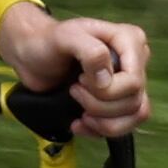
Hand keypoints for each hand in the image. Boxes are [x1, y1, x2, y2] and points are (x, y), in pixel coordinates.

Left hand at [2, 3, 151, 136]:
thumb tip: (106, 81)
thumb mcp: (65, 37)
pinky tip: (79, 123)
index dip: (107, 89)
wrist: (32, 57)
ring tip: (80, 111)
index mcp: (129, 41)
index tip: (80, 79)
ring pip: (135, 116)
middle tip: (74, 90)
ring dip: (103, 121)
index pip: (134, 80)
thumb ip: (90, 51)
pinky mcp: (119, 103)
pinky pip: (124, 126)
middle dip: (99, 105)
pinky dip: (100, 130)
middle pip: (133, 101)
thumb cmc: (47, 42)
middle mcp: (135, 62)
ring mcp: (128, 84)